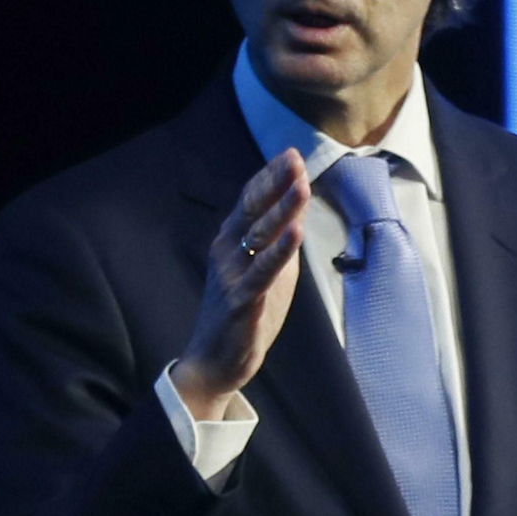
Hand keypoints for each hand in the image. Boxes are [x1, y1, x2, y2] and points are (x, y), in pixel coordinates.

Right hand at [172, 148, 309, 420]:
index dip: (270, 177)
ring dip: (282, 210)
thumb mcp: (265, 270)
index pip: (250, 201)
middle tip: (295, 161)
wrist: (215, 361)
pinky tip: (295, 234)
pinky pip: (262, 273)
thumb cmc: (243, 313)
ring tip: (301, 187)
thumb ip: (278, 241)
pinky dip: (279, 252)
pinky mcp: (241, 302)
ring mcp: (231, 276)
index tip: (291, 154)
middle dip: (276, 185)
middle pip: (253, 211)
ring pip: (259, 237)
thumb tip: (298, 207)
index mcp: (230, 242)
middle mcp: (226, 253)